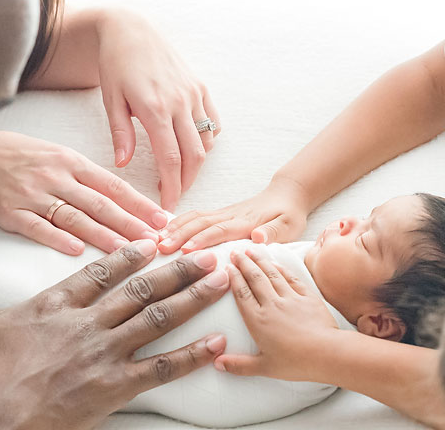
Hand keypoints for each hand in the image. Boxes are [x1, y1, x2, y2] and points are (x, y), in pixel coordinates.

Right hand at [0, 130, 168, 254]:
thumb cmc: (23, 157)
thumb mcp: (60, 157)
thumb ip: (88, 178)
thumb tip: (125, 200)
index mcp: (72, 162)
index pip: (113, 185)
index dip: (139, 203)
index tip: (163, 219)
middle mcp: (57, 178)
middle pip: (100, 204)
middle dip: (130, 223)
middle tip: (155, 241)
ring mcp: (33, 195)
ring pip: (74, 217)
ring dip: (103, 235)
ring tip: (127, 252)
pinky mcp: (11, 212)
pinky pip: (37, 227)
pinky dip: (57, 239)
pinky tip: (77, 252)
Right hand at [0, 240, 229, 429]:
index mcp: (53, 306)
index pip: (99, 272)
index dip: (129, 255)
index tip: (153, 240)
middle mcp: (85, 323)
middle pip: (140, 288)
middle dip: (178, 268)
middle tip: (209, 252)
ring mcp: (102, 354)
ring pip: (157, 317)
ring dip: (194, 297)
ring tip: (222, 280)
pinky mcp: (113, 387)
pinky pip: (161, 368)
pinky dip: (192, 355)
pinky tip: (216, 342)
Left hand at [96, 9, 220, 211]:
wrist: (132, 31)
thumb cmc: (116, 66)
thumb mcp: (111, 100)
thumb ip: (121, 133)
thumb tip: (122, 165)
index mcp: (155, 108)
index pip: (171, 158)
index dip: (172, 186)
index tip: (167, 206)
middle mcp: (180, 102)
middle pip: (194, 155)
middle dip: (187, 182)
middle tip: (175, 197)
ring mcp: (193, 94)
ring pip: (206, 141)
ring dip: (197, 163)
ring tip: (181, 175)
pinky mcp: (201, 87)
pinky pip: (212, 122)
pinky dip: (207, 140)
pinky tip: (193, 148)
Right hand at [160, 178, 311, 253]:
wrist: (287, 195)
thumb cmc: (289, 214)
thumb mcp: (290, 226)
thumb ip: (274, 232)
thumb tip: (258, 237)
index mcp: (245, 221)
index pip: (220, 230)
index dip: (202, 240)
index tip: (185, 250)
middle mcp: (229, 215)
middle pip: (200, 223)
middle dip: (179, 235)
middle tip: (159, 248)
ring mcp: (222, 213)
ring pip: (193, 218)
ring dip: (174, 228)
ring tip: (155, 240)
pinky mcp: (218, 214)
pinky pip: (194, 216)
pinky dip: (177, 221)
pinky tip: (162, 230)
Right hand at [212, 248, 341, 381]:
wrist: (327, 353)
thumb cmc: (295, 363)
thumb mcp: (263, 368)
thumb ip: (238, 365)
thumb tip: (216, 363)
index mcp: (258, 320)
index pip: (241, 293)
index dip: (233, 278)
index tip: (227, 267)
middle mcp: (272, 305)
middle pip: (255, 278)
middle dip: (244, 263)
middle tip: (235, 252)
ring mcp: (291, 298)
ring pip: (272, 274)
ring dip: (260, 261)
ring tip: (252, 250)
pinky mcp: (307, 297)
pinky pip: (291, 278)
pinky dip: (282, 269)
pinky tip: (276, 263)